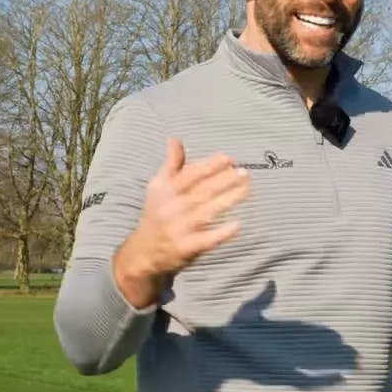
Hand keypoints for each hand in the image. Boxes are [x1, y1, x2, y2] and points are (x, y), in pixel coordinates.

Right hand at [116, 138, 250, 300]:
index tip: (229, 159)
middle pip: (202, 191)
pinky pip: (207, 239)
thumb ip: (171, 163)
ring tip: (248, 189)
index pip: (190, 175)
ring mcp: (180, 228)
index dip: (210, 165)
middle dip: (225, 180)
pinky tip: (238, 224)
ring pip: (208, 211)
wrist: (144, 252)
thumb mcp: (158, 187)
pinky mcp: (187, 247)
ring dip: (229, 199)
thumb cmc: (157, 214)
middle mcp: (172, 207)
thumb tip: (175, 139)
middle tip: (245, 173)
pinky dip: (222, 232)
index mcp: (166, 190)